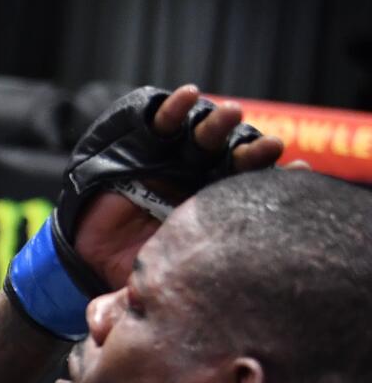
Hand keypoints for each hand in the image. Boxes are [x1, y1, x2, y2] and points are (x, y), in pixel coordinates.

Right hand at [72, 84, 285, 289]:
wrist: (86, 261)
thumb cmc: (133, 274)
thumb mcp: (173, 277)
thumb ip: (202, 273)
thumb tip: (248, 286)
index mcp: (214, 209)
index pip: (252, 187)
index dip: (274, 178)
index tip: (297, 172)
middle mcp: (199, 180)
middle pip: (234, 156)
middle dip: (252, 150)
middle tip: (267, 146)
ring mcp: (173, 162)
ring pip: (203, 136)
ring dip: (218, 124)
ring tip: (228, 114)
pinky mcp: (142, 149)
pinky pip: (161, 124)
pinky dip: (174, 109)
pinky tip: (188, 96)